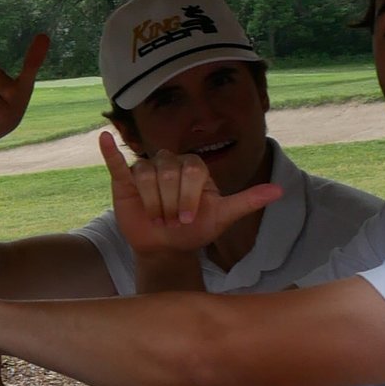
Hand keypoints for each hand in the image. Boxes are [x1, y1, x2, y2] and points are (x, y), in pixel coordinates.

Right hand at [98, 128, 280, 258]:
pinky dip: (109, 150)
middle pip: (168, 173)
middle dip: (170, 204)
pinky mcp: (124, 179)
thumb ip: (247, 201)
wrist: (166, 247)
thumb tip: (280, 190)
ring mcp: (146, 169)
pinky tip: (104, 137)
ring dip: (152, 202)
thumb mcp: (223, 217)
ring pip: (146, 174)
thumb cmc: (195, 230)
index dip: (188, 198)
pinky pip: (117, 162)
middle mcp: (170, 162)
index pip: (191, 171)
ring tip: (156, 219)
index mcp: (194, 166)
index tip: (186, 222)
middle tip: (171, 222)